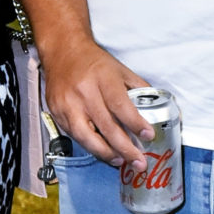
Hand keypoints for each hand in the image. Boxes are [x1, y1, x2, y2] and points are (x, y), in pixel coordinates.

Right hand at [41, 38, 153, 166]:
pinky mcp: (56, 112)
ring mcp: (67, 104)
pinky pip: (74, 135)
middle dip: (124, 148)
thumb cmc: (94, 62)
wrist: (63, 52)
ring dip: (106, 153)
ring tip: (121, 161)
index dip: (135, 123)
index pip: (120, 105)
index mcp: (102, 78)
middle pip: (105, 126)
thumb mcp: (120, 69)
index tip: (148, 135)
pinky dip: (90, 146)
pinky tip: (103, 152)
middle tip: (139, 162)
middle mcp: (83, 92)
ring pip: (86, 136)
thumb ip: (138, 88)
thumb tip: (156, 108)